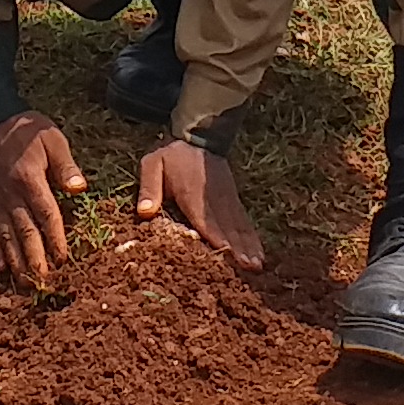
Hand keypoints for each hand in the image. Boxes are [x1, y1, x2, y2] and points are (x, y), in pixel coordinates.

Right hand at [0, 114, 84, 286]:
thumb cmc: (29, 130)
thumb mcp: (53, 140)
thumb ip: (65, 166)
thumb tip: (79, 189)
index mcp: (30, 180)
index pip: (45, 215)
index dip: (55, 239)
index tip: (62, 258)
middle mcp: (11, 195)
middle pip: (24, 232)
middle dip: (33, 258)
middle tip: (42, 282)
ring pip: (6, 235)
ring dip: (15, 260)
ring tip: (22, 281)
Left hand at [133, 134, 265, 271]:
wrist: (197, 137)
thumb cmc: (171, 156)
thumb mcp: (152, 165)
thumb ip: (149, 188)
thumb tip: (144, 212)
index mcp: (192, 194)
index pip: (206, 218)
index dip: (217, 236)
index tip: (228, 253)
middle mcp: (214, 199)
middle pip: (228, 227)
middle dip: (239, 248)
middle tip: (250, 268)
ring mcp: (227, 200)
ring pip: (240, 226)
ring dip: (249, 246)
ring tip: (257, 266)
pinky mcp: (233, 200)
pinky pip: (244, 222)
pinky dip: (253, 238)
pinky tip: (259, 253)